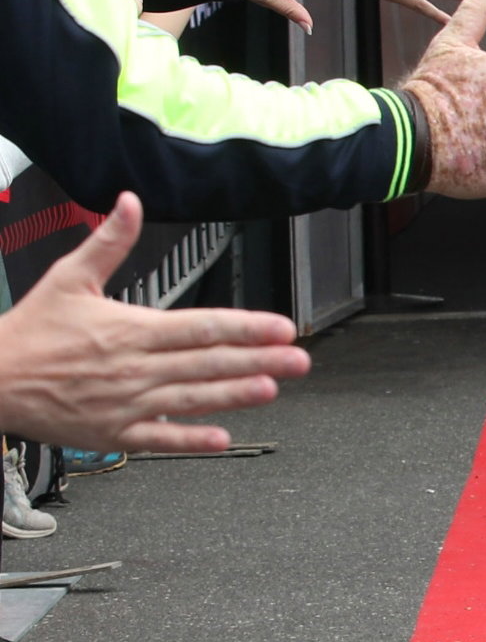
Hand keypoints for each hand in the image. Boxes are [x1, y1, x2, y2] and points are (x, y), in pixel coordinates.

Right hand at [0, 193, 307, 452]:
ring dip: (236, 395)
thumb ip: (110, 240)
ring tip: (273, 389)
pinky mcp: (112, 432)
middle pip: (208, 362)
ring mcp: (125, 402)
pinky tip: (223, 438)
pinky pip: (159, 438)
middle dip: (259, 360)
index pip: (202, 326)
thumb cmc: (30, 331)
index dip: (246, 327)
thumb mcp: (70, 276)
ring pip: (192, 399)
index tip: (280, 327)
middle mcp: (135, 367)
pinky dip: (191, 440)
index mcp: (131, 329)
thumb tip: (129, 202)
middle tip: (299, 360)